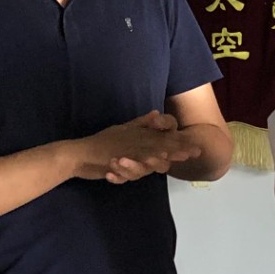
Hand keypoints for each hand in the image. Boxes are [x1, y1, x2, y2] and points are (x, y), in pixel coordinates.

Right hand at [75, 111, 199, 181]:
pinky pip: (134, 159)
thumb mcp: (121, 130)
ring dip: (167, 152)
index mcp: (136, 134)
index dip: (179, 142)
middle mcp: (133, 139)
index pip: (161, 138)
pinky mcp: (117, 157)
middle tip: (197, 151)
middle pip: (160, 144)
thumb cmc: (99, 145)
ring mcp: (125, 148)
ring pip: (149, 150)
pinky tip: (158, 160)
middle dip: (179, 148)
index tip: (196, 146)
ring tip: (182, 156)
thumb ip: (139, 123)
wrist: (77, 154)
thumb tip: (156, 113)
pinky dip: (146, 159)